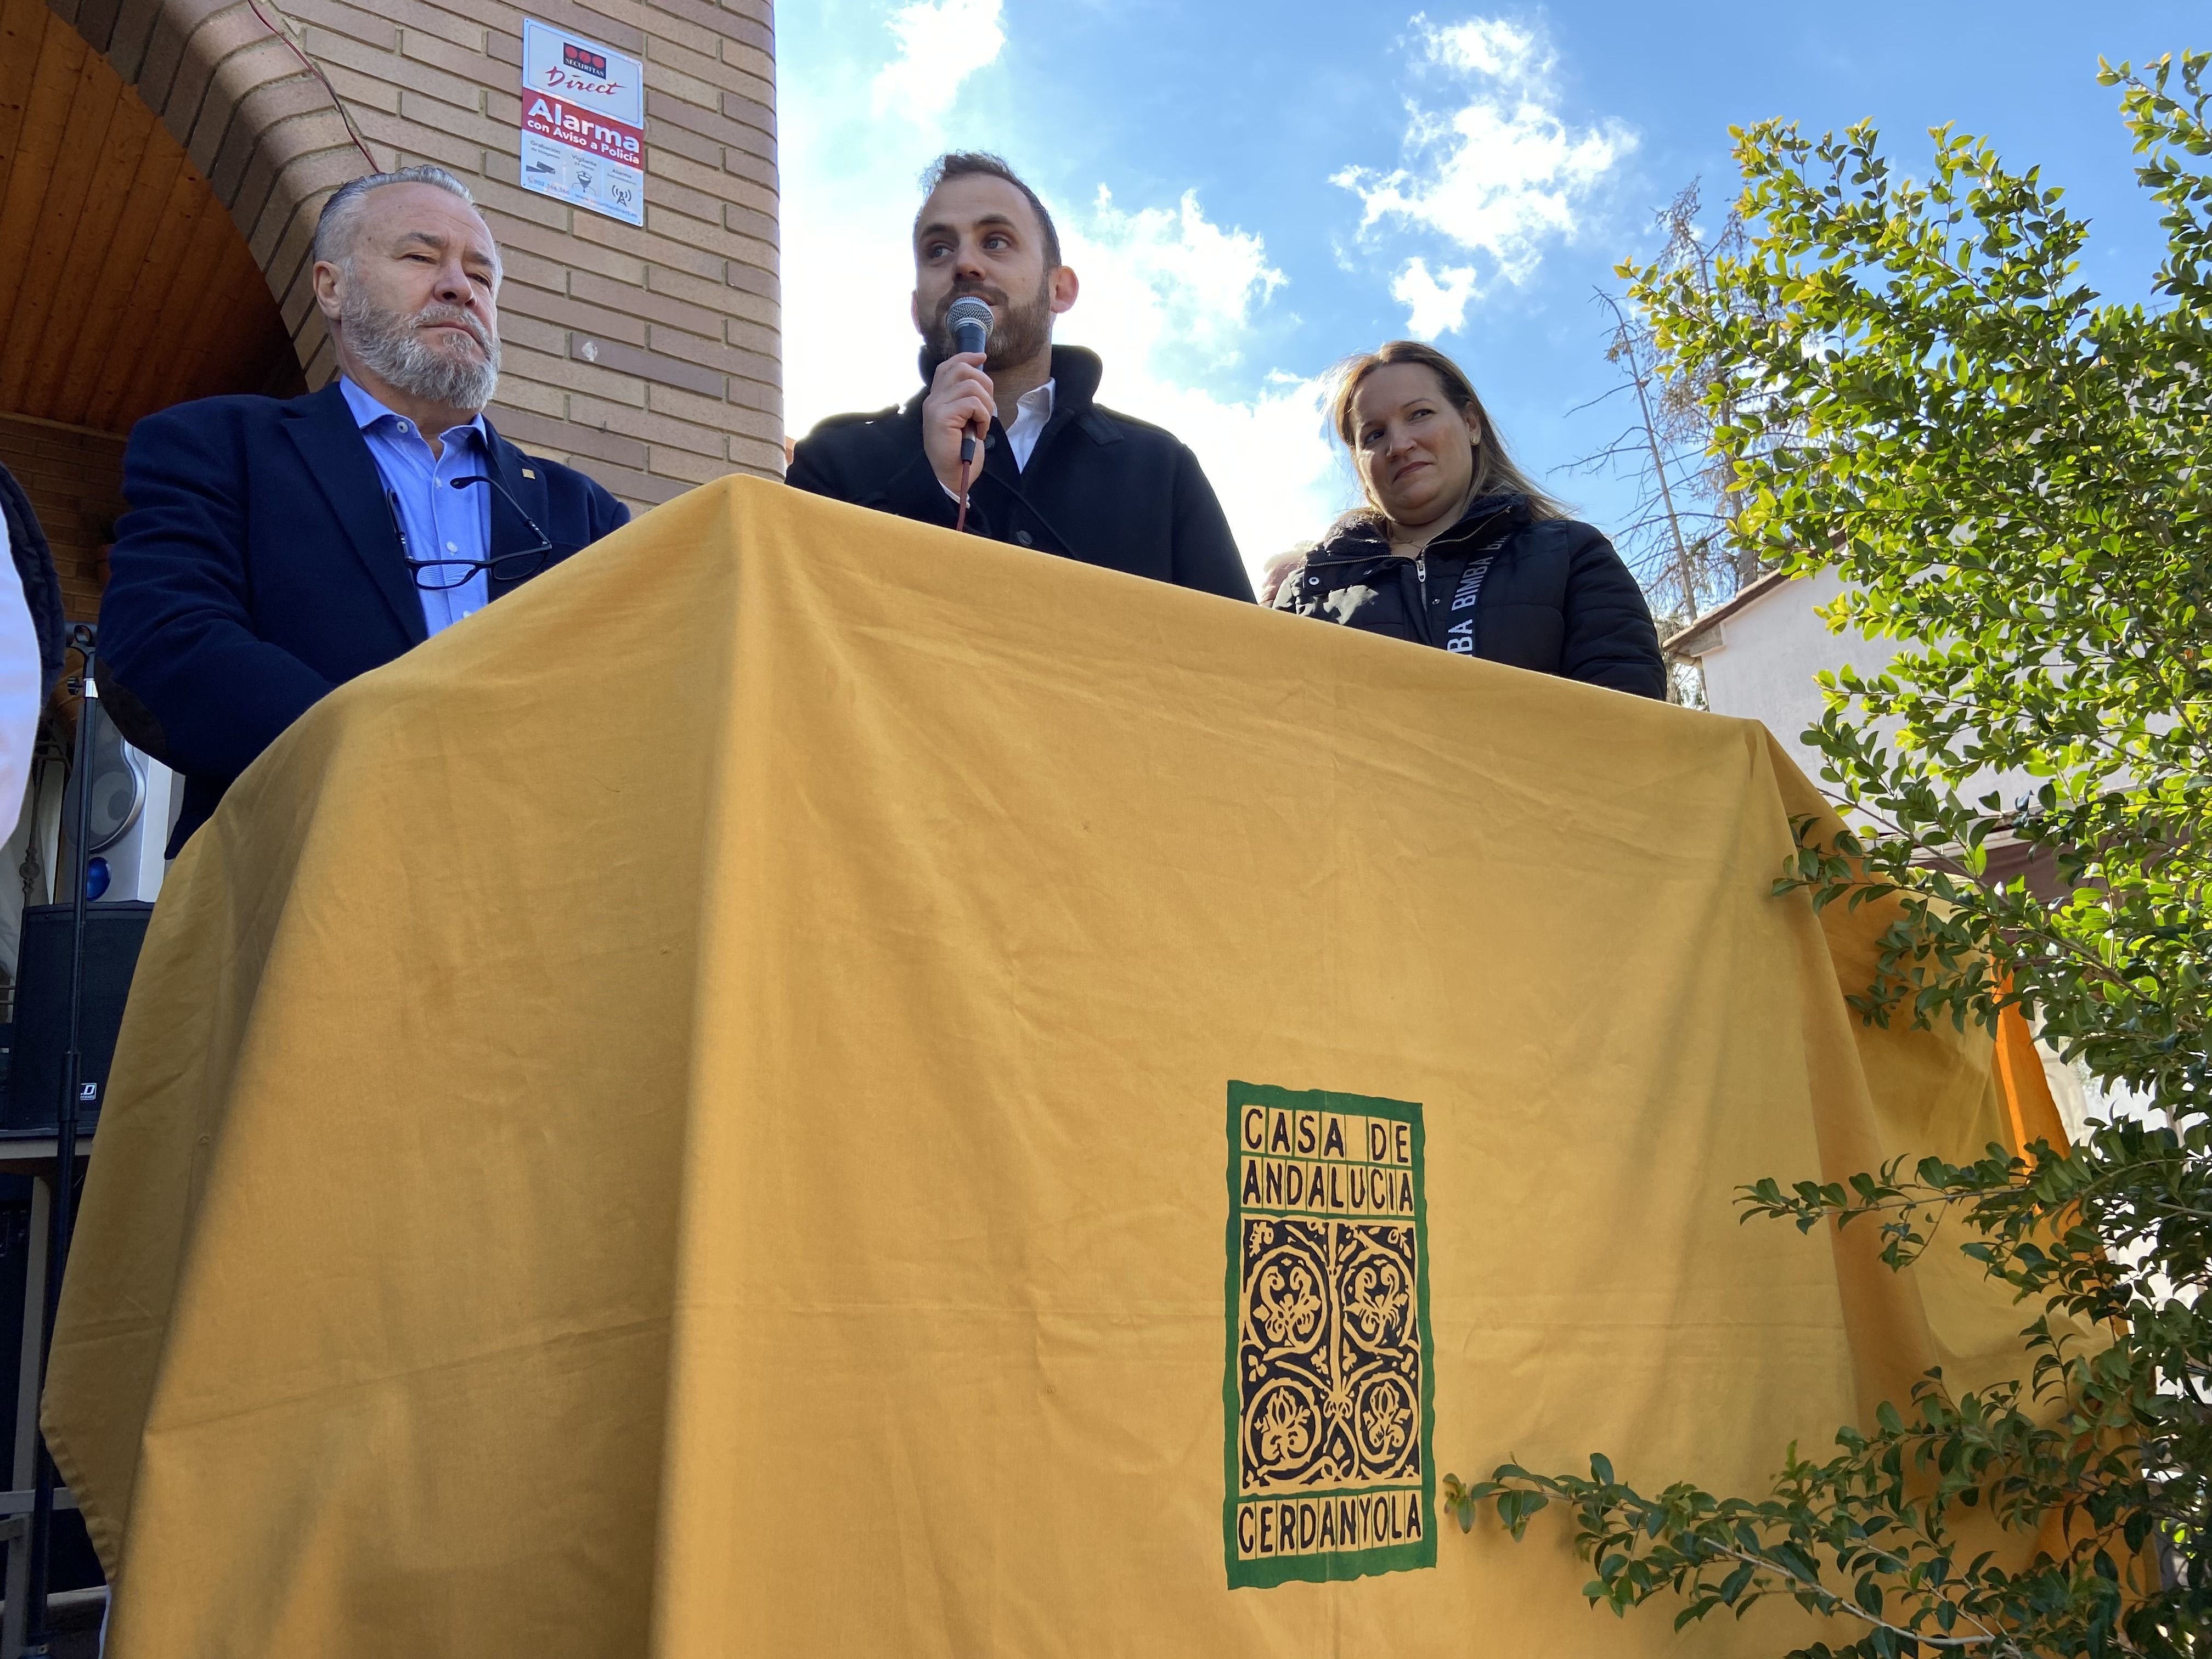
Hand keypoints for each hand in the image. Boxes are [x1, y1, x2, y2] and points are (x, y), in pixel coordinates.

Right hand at [922, 351, 993, 496]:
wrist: (950, 476)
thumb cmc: (959, 452)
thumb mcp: (965, 420)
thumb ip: (967, 400)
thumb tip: (982, 379)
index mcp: (937, 398)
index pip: (949, 366)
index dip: (967, 357)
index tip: (983, 357)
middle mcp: (933, 399)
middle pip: (962, 368)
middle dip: (984, 383)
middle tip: (987, 407)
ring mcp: (935, 406)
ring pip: (970, 385)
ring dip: (986, 404)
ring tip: (982, 423)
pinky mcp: (942, 416)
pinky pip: (972, 403)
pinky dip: (983, 417)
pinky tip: (980, 432)